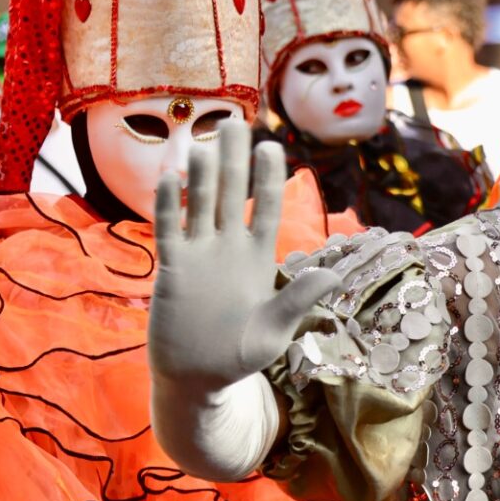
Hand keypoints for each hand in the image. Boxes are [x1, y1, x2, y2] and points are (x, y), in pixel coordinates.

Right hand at [148, 120, 339, 391]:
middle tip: (233, 122)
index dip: (267, 178)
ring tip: (202, 141)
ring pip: (199, 204)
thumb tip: (331, 276)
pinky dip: (167, 205)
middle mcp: (229, 248)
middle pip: (231, 195)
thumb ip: (297, 301)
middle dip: (233, 160)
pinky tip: (169, 177)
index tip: (272, 146)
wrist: (197, 378)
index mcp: (258, 258)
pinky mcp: (171, 268)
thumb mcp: (274, 331)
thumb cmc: (240, 356)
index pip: (265, 208)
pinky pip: (169, 230)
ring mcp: (199, 255)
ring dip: (200, 175)